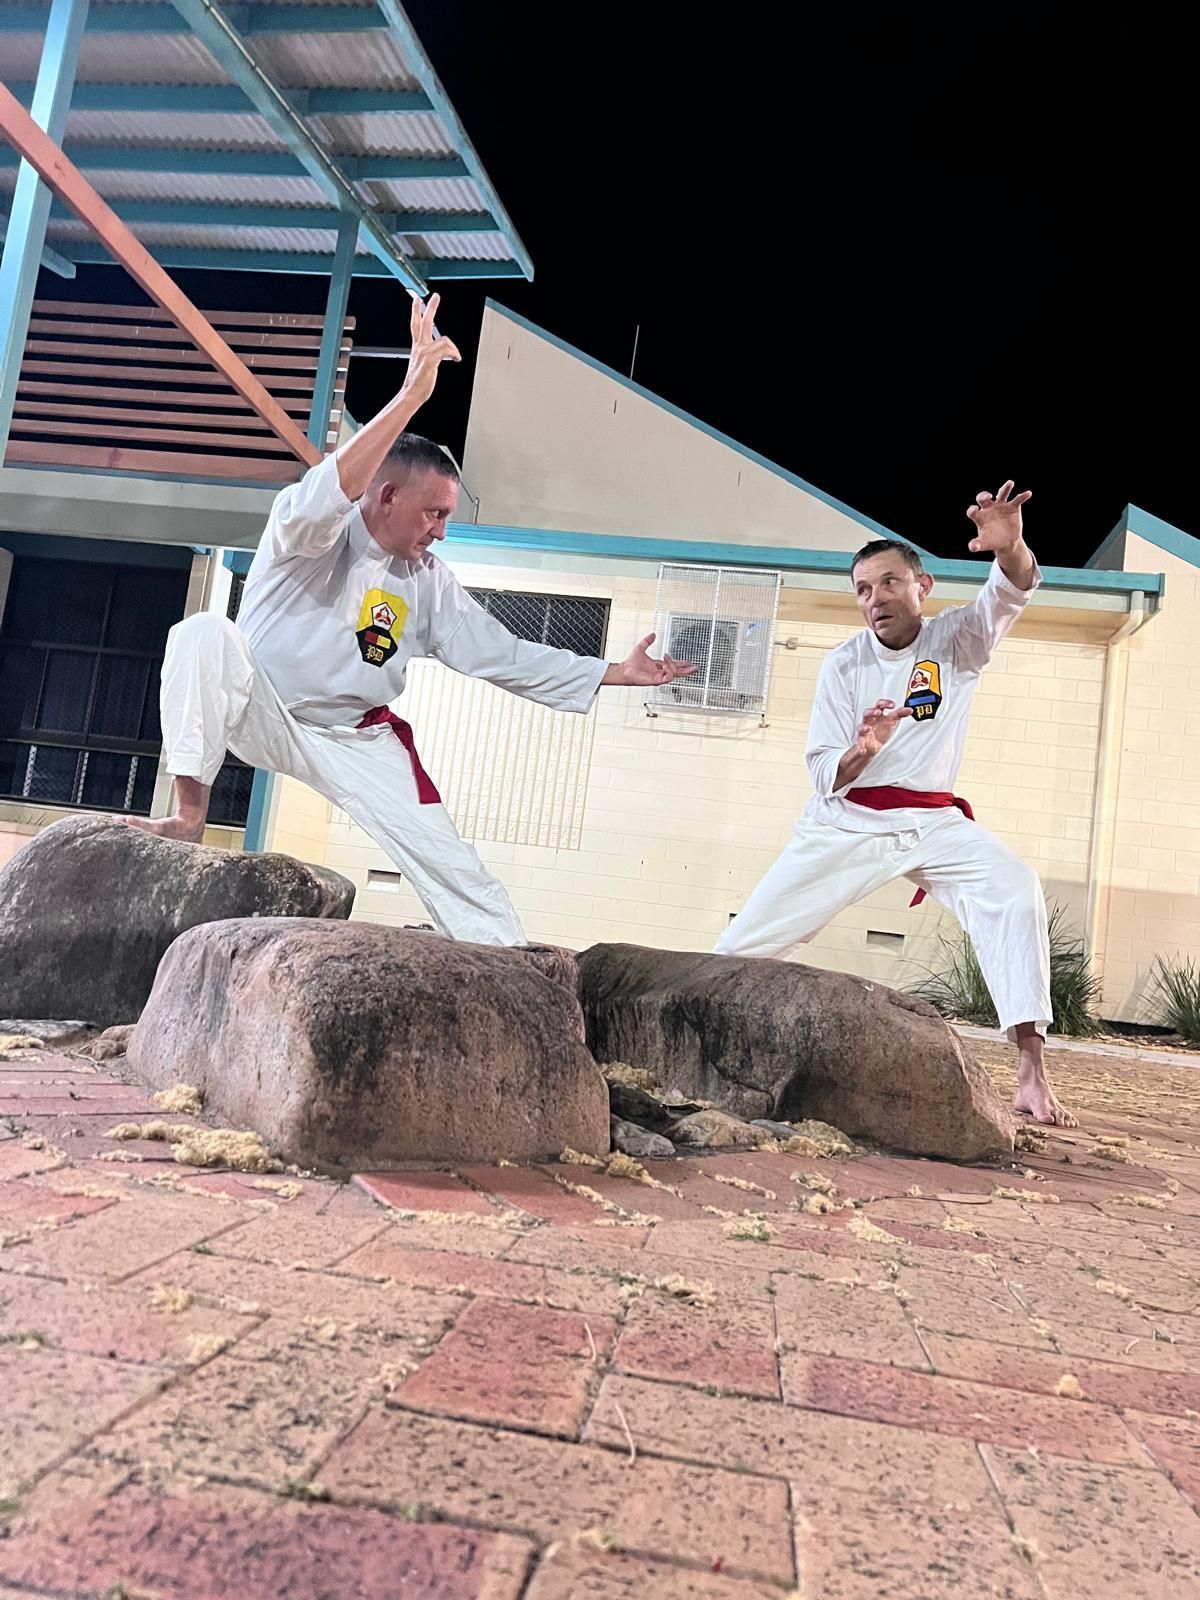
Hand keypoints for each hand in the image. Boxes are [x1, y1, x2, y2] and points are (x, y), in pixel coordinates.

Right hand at [400, 292, 460, 408]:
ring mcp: (424, 353)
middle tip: (435, 296)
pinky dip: (453, 354)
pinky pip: (446, 350)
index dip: (416, 310)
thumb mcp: (424, 366)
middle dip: (430, 308)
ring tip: (455, 356)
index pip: (415, 324)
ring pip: (443, 340)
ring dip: (452, 348)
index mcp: (417, 347)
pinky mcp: (430, 360)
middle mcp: (419, 347)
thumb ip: (431, 357)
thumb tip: (443, 355)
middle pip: (424, 322)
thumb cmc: (418, 383)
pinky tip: (456, 359)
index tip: (417, 299)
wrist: (411, 393)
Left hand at [607, 633, 698, 687]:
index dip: (682, 663)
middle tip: (695, 668)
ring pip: (674, 673)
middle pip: (678, 672)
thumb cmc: (630, 663)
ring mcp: (659, 677)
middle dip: (687, 670)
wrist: (624, 670)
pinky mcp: (657, 681)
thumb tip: (652, 634)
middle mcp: (660, 672)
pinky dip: (669, 670)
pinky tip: (665, 665)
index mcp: (658, 666)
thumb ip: (647, 641)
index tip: (689, 662)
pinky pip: (668, 677)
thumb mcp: (641, 648)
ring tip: (667, 659)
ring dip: (673, 666)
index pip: (674, 665)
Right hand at [855, 699, 911, 755]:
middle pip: (867, 713)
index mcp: (877, 715)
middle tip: (878, 712)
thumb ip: (900, 714)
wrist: (874, 744)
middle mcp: (869, 721)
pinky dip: (860, 747)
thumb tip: (909, 709)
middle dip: (871, 712)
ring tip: (867, 729)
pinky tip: (862, 749)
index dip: (884, 703)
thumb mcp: (891, 721)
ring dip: (863, 727)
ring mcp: (864, 731)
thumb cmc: (880, 730)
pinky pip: (860, 744)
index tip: (892, 705)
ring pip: (861, 727)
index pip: (879, 705)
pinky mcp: (862, 742)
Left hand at [966, 480, 1030, 553]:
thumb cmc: (992, 541)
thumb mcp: (984, 544)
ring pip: (1002, 494)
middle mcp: (989, 508)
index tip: (974, 509)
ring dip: (1005, 488)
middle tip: (988, 496)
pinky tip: (1028, 493)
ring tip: (1010, 483)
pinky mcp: (1013, 507)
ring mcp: (1001, 506)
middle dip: (984, 496)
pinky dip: (1022, 496)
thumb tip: (973, 547)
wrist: (1006, 541)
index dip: (972, 510)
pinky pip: (1017, 500)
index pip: (972, 511)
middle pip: (983, 498)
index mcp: (980, 517)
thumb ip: (977, 545)